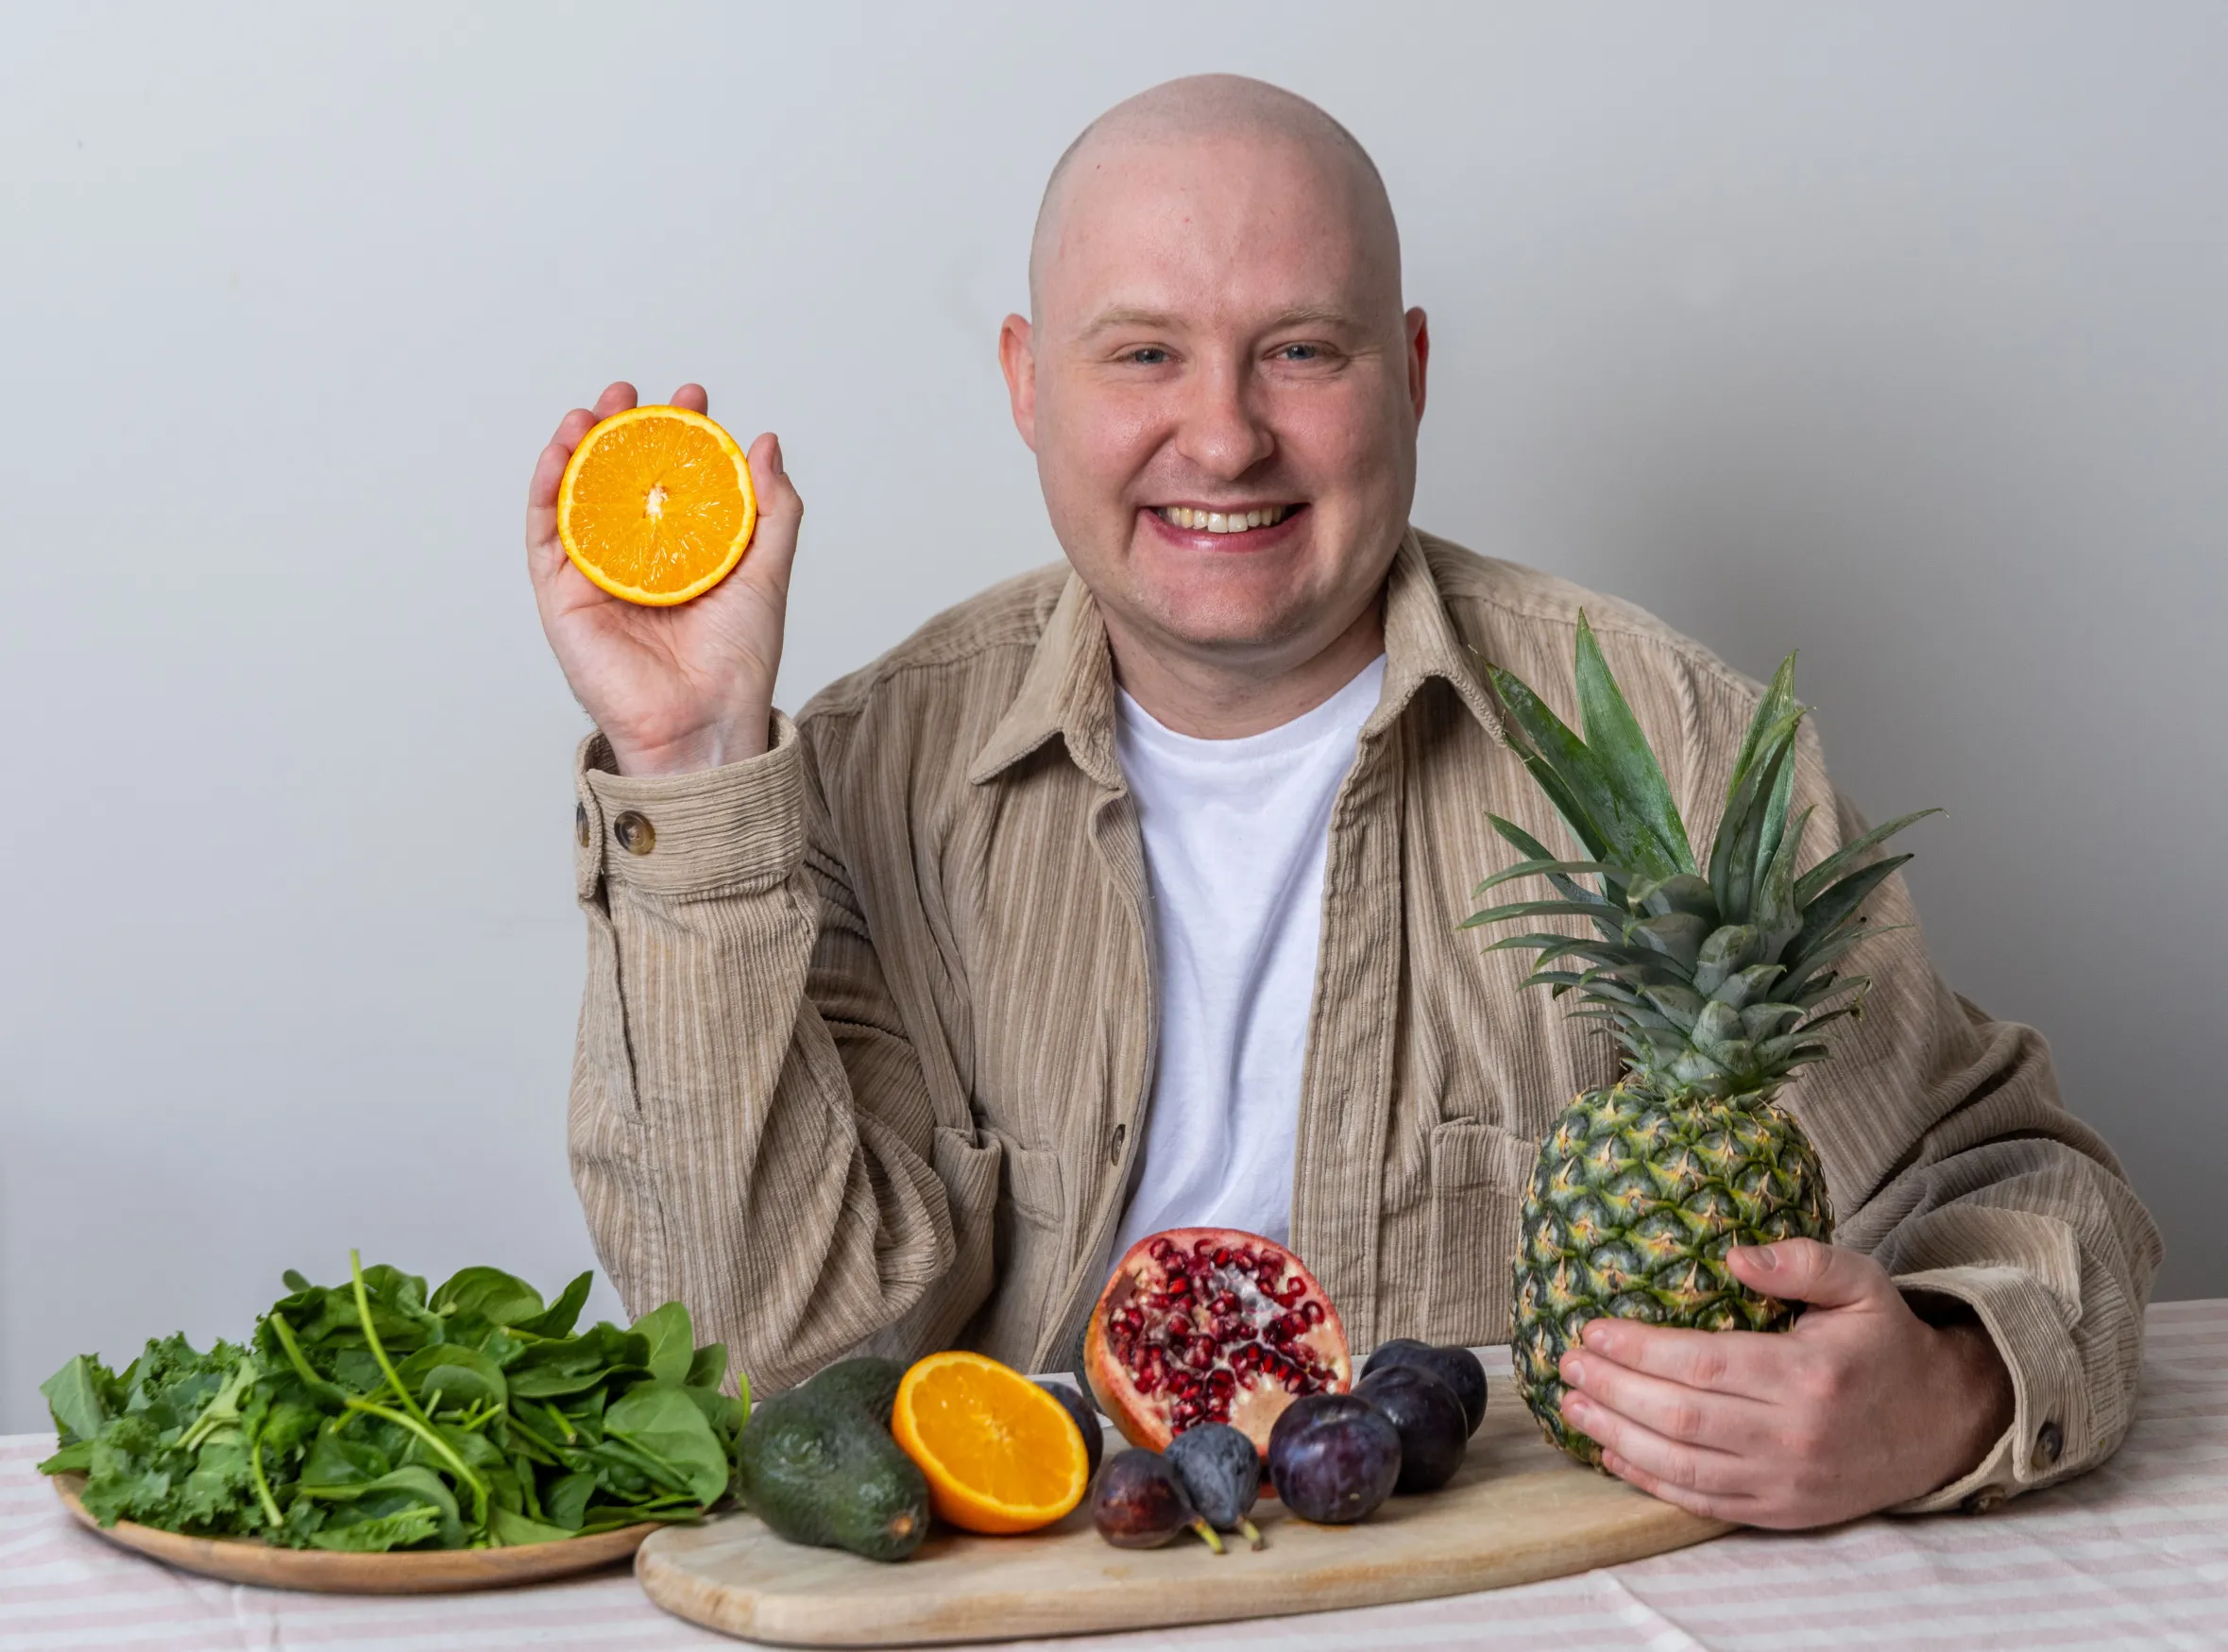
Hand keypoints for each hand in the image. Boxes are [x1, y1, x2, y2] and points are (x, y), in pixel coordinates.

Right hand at [525, 381, 804, 775]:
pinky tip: (561, 450)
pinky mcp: (561, 596)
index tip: (693, 396)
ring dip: (579, 445)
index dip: (678, 433)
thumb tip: (766, 442)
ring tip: (597, 408)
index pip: (673, 477)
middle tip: (636, 393)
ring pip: (576, 496)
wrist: (704, 720)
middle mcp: (636, 558)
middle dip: (623, 428)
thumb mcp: (767, 571)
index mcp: (682, 551)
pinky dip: (546, 487)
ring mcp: (595, 575)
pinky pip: (544, 533)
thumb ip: (773, 509)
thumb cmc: (739, 660)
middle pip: (619, 477)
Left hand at [1555, 1239, 2013, 1527]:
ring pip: (1683, 1466)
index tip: (1592, 1330)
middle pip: (1682, 1417)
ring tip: (1573, 1405)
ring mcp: (1787, 1481)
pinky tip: (1611, 1453)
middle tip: (1567, 1365)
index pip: (1703, 1362)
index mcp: (1810, 1374)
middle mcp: (1795, 1435)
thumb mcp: (1861, 1282)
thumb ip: (1801, 1260)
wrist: (1942, 1424)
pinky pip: (1703, 1502)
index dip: (1639, 1349)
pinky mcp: (1783, 1512)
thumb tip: (1732, 1255)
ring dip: (1617, 1437)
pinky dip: (1650, 1482)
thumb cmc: (1885, 1342)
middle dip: (1613, 1390)